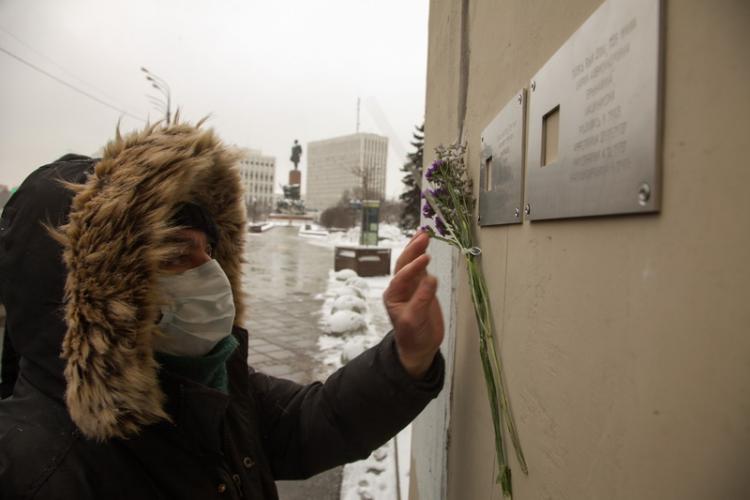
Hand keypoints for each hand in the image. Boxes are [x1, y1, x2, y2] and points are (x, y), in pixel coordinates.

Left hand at [384, 231, 443, 378]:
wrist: (419, 347)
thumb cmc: (413, 337)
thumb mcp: (414, 321)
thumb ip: (421, 300)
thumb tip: (431, 279)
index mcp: (393, 295)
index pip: (402, 277)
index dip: (413, 267)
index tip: (425, 258)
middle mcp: (400, 287)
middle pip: (404, 264)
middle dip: (413, 250)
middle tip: (423, 236)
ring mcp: (411, 286)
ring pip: (412, 263)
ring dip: (416, 248)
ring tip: (423, 234)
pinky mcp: (422, 286)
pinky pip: (421, 268)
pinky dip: (423, 256)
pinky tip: (426, 246)